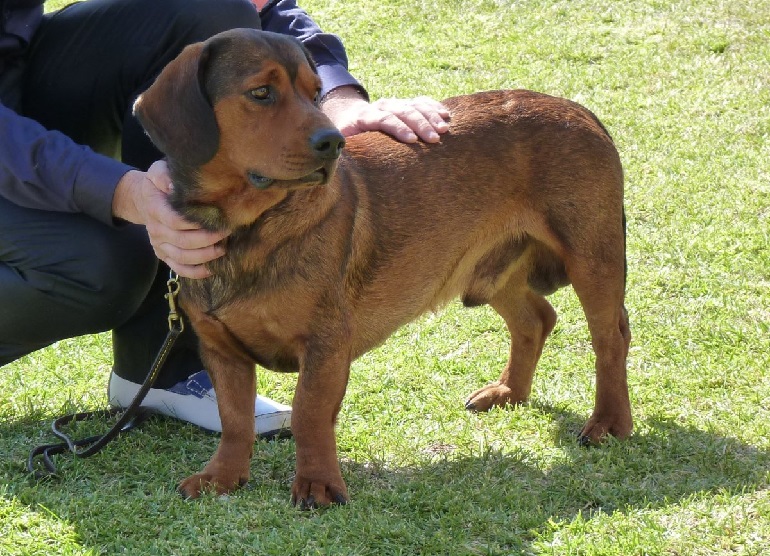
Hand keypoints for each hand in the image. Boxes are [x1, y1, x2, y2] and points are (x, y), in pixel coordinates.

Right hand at [112, 160, 227, 278]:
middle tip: (227, 232)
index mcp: (155, 209)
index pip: (175, 221)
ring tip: (223, 249)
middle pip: (183, 241)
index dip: (196, 223)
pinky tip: (211, 268)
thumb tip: (174, 184)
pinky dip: (195, 272)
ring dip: (205, 256)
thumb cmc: (159, 184)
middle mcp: (155, 230)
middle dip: (208, 239)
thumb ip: (163, 175)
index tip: (217, 219)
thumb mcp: (158, 171)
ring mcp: (159, 245)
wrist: (144, 199)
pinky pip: (179, 268)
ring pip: (182, 257)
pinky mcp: (164, 255)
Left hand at [321, 87, 449, 143]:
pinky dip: (434, 108)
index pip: (384, 119)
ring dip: (431, 116)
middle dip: (420, 124)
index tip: (412, 140)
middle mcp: (381, 106)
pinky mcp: (405, 104)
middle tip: (434, 139)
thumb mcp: (341, 143)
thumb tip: (341, 161)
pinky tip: (447, 115)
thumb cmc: (347, 137)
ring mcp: (394, 104)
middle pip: (403, 111)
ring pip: (415, 105)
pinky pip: (422, 102)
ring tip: (444, 129)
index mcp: (365, 116)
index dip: (398, 128)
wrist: (349, 116)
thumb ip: (343, 150)